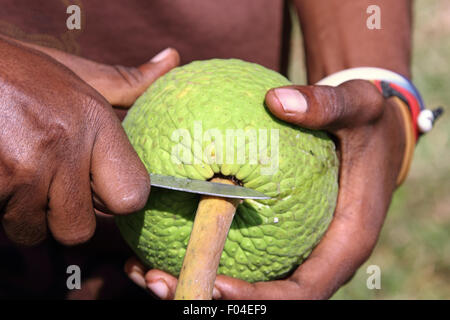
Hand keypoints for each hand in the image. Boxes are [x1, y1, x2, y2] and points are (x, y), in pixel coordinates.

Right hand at [0, 37, 178, 245]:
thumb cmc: (20, 74)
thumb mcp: (78, 75)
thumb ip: (127, 83)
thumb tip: (172, 59)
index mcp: (96, 120)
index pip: (132, 196)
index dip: (116, 200)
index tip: (100, 188)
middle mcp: (66, 145)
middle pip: (80, 229)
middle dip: (64, 217)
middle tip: (52, 185)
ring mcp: (25, 167)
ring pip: (35, 231)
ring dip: (26, 212)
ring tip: (19, 171)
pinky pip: (2, 221)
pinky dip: (1, 205)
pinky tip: (0, 171)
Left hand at [125, 80, 405, 298]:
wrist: (374, 136)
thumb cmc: (370, 127)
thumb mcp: (360, 106)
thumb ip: (327, 105)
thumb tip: (277, 100)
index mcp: (344, 243)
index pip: (303, 291)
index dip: (260, 299)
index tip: (214, 286)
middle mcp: (319, 258)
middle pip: (267, 298)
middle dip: (212, 298)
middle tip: (159, 282)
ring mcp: (299, 250)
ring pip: (248, 281)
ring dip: (196, 284)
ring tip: (144, 272)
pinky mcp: (281, 236)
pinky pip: (242, 254)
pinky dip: (204, 256)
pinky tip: (160, 242)